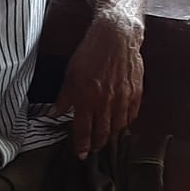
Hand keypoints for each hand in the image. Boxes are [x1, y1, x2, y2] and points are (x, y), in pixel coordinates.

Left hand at [52, 13, 143, 158]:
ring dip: (112, 135)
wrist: (116, 35)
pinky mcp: (136, 93)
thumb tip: (54, 114)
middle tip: (94, 149)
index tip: (81, 155)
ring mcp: (123, 99)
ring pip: (118, 127)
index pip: (83, 130)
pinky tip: (121, 123)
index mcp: (86, 98)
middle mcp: (105, 102)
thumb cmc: (91, 52)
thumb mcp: (71, 73)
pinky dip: (126, 123)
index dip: (82, 145)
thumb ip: (64, 96)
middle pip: (103, 133)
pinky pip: (132, 115)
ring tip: (107, 138)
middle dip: (97, 144)